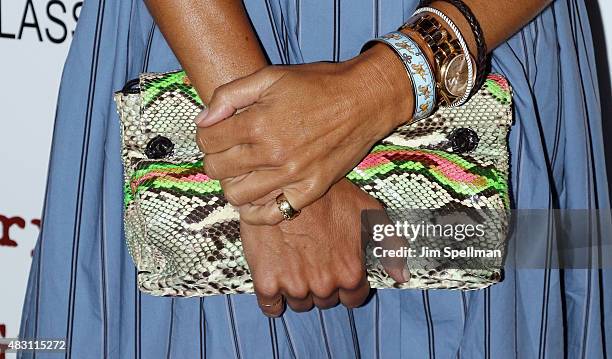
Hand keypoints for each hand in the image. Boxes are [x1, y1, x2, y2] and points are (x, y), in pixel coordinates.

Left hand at [195, 45, 413, 224]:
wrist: (364, 101)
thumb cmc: (318, 85)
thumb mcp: (270, 77)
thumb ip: (230, 95)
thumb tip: (204, 120)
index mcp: (258, 123)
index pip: (208, 140)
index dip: (205, 134)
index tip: (215, 131)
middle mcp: (273, 154)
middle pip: (218, 169)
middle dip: (215, 158)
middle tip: (226, 150)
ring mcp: (292, 176)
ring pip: (237, 195)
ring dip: (231, 184)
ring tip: (241, 172)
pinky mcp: (310, 191)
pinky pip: (273, 214)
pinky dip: (256, 211)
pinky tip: (255, 197)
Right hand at [242, 179, 408, 316]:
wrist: (281, 185)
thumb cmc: (328, 195)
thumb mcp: (369, 212)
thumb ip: (390, 245)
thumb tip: (402, 277)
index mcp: (350, 273)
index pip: (352, 299)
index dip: (345, 285)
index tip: (334, 269)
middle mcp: (325, 285)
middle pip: (324, 301)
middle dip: (321, 285)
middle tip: (312, 259)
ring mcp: (295, 286)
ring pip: (299, 304)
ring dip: (297, 290)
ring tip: (293, 261)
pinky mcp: (267, 282)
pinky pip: (270, 306)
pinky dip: (272, 298)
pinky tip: (274, 277)